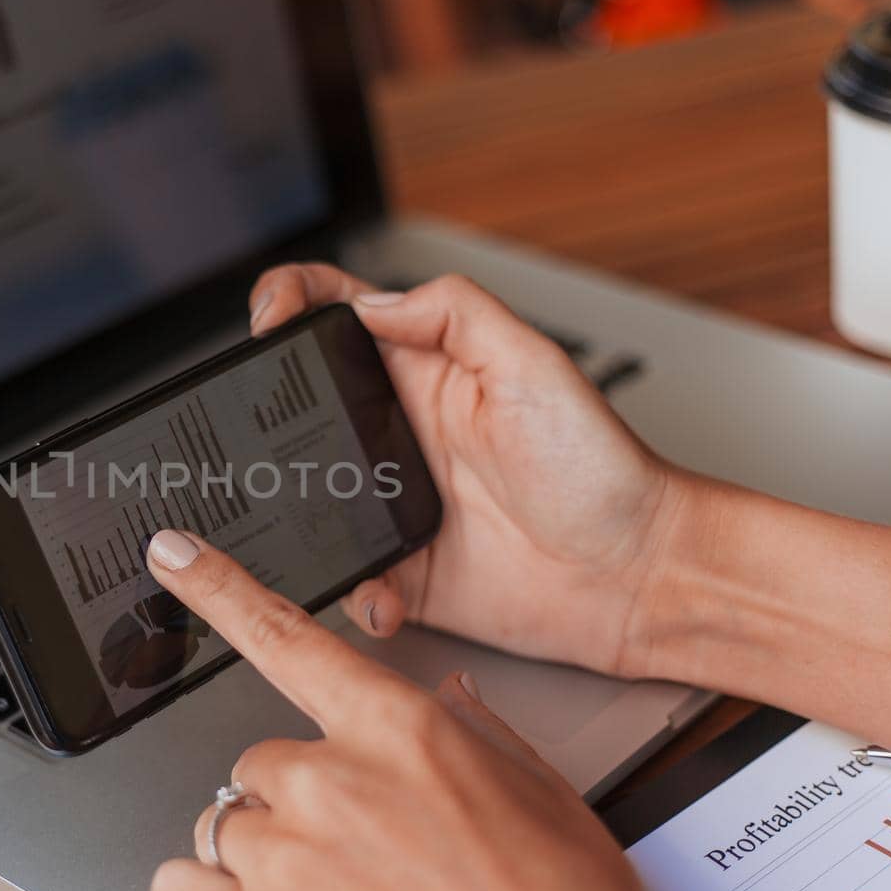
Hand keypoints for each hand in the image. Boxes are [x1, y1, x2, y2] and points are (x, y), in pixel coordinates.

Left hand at [145, 532, 718, 890]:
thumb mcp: (536, 786)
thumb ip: (469, 729)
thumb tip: (444, 701)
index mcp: (398, 727)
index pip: (285, 636)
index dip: (220, 588)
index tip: (175, 555)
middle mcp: (331, 780)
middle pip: (259, 763)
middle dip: (297, 801)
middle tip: (357, 851)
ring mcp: (290, 859)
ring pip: (224, 824)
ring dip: (263, 852)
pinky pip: (183, 889)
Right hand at [248, 265, 687, 676]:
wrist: (635, 577)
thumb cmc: (601, 471)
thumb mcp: (534, 364)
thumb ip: (455, 314)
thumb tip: (370, 300)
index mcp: (427, 369)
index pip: (339, 311)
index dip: (292, 301)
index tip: (270, 322)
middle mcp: (400, 430)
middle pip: (301, 402)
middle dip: (264, 412)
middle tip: (254, 426)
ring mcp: (394, 501)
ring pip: (306, 495)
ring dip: (294, 511)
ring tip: (306, 519)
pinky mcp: (400, 569)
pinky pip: (346, 577)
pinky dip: (352, 590)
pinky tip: (381, 589)